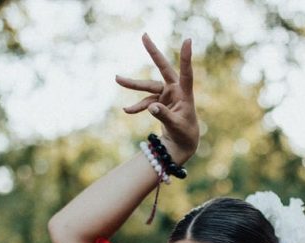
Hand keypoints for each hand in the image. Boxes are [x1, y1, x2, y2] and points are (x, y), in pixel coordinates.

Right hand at [116, 34, 198, 162]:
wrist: (182, 143)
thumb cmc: (184, 134)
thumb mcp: (176, 127)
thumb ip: (164, 116)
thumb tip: (151, 107)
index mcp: (184, 94)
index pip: (186, 73)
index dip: (186, 57)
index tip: (187, 40)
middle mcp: (175, 90)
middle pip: (162, 68)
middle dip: (153, 52)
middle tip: (144, 35)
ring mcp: (166, 95)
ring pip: (148, 87)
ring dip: (133, 84)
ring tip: (117, 79)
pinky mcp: (159, 102)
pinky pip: (145, 102)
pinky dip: (136, 106)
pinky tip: (126, 110)